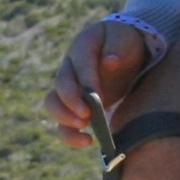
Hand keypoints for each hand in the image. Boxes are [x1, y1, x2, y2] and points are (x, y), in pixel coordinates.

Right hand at [49, 16, 162, 147]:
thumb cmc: (124, 42)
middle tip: (87, 116)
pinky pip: (62, 122)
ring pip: (53, 104)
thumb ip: (119, 46)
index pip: (81, 63)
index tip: (97, 97)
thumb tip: (110, 61)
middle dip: (72, 102)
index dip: (86, 80)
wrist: (122, 51)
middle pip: (60, 84)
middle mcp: (70, 67)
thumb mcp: (126, 38)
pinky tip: (87, 141)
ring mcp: (69, 88)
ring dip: (64, 118)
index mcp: (82, 46)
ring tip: (84, 129)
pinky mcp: (74, 107)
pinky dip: (70, 134)